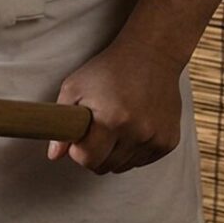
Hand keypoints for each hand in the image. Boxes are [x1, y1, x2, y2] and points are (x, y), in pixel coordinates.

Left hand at [52, 37, 183, 173]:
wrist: (152, 55)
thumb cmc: (108, 70)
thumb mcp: (74, 87)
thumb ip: (61, 123)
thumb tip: (54, 156)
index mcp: (112, 120)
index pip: (87, 159)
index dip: (78, 150)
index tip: (80, 136)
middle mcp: (138, 132)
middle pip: (104, 167)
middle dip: (94, 153)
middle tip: (96, 131)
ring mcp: (157, 139)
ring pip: (123, 166)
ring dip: (114, 153)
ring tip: (115, 126)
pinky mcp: (169, 142)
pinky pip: (142, 161)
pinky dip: (133, 151)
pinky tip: (132, 128)